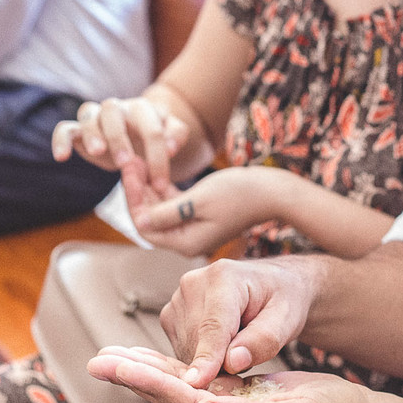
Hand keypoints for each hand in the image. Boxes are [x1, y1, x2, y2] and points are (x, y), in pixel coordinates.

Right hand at [51, 96, 189, 191]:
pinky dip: (61, 140)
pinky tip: (62, 157)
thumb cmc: (153, 140)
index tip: (160, 183)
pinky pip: (64, 128)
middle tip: (125, 163)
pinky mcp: (78, 131)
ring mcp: (96, 117)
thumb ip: (176, 136)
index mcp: (143, 109)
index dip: (158, 156)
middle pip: (113, 109)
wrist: (135, 139)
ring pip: (88, 114)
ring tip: (97, 153)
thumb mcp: (172, 138)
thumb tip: (170, 148)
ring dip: (92, 133)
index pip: (151, 128)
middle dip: (119, 136)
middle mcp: (117, 108)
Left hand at [88, 345, 368, 402]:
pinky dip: (169, 369)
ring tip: (110, 357)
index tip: (122, 369)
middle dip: (134, 377)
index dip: (152, 384)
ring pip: (177, 389)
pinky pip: (194, 384)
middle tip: (98, 361)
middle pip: (171, 399)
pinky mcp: (234, 402)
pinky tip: (149, 360)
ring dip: (143, 371)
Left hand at [122, 158, 285, 256]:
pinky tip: (155, 168)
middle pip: (150, 218)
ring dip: (149, 186)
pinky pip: (173, 204)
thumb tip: (139, 221)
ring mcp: (193, 229)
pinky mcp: (200, 216)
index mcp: (185, 243)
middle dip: (138, 190)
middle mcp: (187, 240)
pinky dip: (163, 188)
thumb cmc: (240, 194)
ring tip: (138, 159)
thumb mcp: (199, 201)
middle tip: (129, 160)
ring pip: (160, 209)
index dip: (133, 198)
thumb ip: (167, 213)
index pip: (145, 226)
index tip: (129, 170)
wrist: (273, 192)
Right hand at [156, 253, 320, 387]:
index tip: (196, 382)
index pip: (212, 325)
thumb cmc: (282, 300)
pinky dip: (203, 359)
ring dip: (212, 362)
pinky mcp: (170, 317)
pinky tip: (223, 347)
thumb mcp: (288, 318)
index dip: (206, 356)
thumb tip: (232, 362)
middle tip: (249, 360)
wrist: (271, 285)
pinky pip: (182, 352)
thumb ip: (264, 340)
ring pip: (187, 350)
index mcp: (223, 277)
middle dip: (220, 364)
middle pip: (198, 342)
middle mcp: (192, 284)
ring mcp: (177, 300)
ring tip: (238, 347)